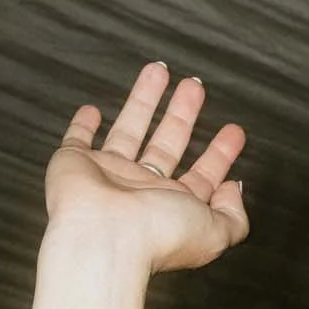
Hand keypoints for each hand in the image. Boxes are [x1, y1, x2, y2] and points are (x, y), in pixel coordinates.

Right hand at [43, 63, 247, 277]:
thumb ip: (234, 215)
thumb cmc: (157, 237)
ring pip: (130, 130)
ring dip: (144, 100)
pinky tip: (92, 110)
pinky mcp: (75, 164)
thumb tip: (234, 189)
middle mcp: (142, 191)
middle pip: (168, 143)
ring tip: (159, 70)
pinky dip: (82, 126)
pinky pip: (77, 140)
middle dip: (183, 113)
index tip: (234, 130)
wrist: (104, 238)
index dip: (221, 154)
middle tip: (195, 87)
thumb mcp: (216, 231)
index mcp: (174, 206)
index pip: (203, 176)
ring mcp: (109, 176)